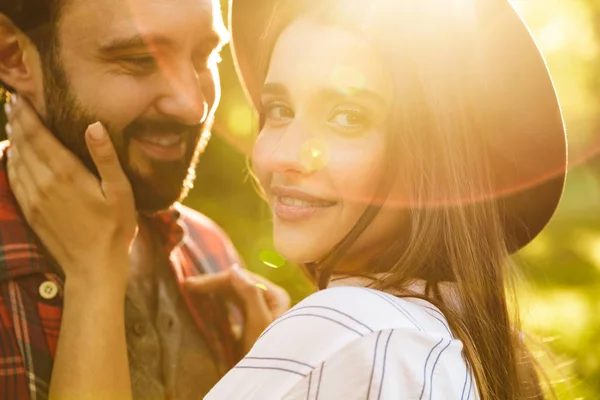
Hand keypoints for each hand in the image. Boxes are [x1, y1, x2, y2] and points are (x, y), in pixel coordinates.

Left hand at [5, 96, 136, 288]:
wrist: (94, 267)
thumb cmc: (115, 228)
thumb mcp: (120, 191)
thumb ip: (106, 157)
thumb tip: (94, 125)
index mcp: (66, 173)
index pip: (39, 136)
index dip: (27, 115)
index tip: (21, 97)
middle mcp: (44, 182)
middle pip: (23, 144)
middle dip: (17, 121)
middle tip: (13, 102)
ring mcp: (34, 198)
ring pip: (15, 159)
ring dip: (13, 138)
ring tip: (13, 122)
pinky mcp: (31, 211)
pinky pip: (14, 179)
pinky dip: (11, 161)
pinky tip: (13, 155)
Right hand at [184, 265, 290, 353]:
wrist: (270, 375)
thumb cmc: (268, 348)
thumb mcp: (260, 321)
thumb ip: (250, 294)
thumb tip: (233, 270)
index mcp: (274, 295)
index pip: (241, 279)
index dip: (215, 280)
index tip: (191, 284)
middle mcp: (269, 298)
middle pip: (238, 284)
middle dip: (213, 283)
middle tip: (187, 285)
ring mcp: (262, 309)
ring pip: (235, 293)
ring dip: (215, 290)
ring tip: (194, 289)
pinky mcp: (254, 321)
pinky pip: (235, 304)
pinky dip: (220, 300)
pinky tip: (208, 300)